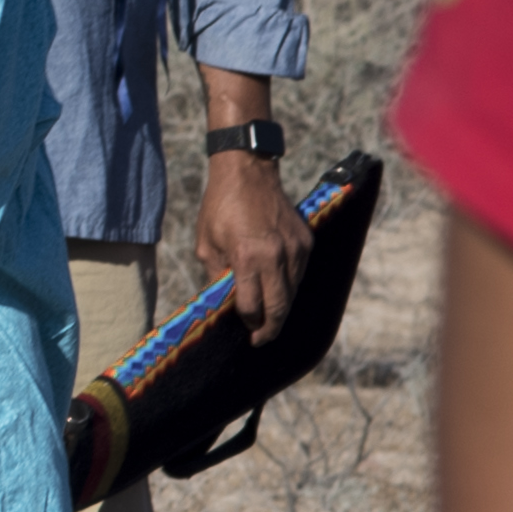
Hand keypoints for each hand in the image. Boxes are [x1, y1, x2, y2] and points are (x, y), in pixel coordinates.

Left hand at [198, 147, 299, 339]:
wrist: (247, 172)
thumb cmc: (220, 207)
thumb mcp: (206, 244)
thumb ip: (216, 276)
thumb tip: (223, 302)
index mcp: (247, 258)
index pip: (252, 306)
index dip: (248, 322)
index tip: (246, 332)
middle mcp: (275, 256)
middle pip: (279, 307)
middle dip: (270, 328)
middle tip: (261, 339)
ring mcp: (295, 248)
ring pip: (293, 292)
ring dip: (281, 307)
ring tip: (269, 317)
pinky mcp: (306, 240)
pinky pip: (300, 273)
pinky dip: (289, 285)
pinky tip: (277, 288)